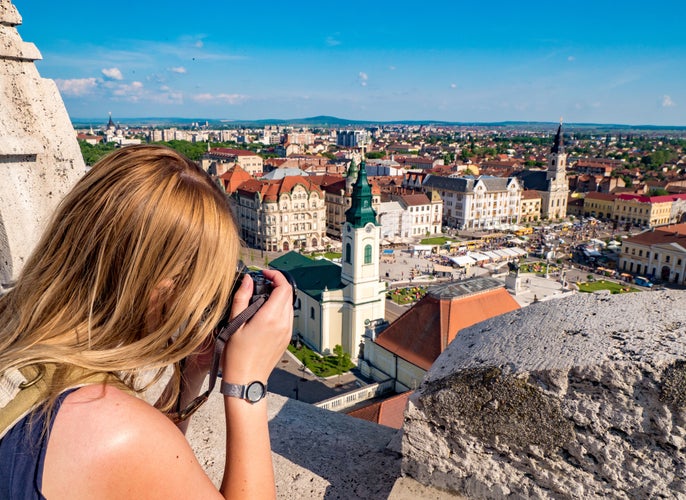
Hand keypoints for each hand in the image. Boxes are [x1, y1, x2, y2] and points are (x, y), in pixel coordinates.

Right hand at [221, 270, 293, 384]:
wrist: (246, 380)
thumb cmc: (236, 355)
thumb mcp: (234, 323)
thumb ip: (241, 298)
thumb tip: (248, 279)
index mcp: (271, 317)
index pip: (283, 287)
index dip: (276, 276)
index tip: (264, 274)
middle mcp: (283, 323)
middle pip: (288, 294)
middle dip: (276, 285)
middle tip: (260, 284)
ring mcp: (287, 332)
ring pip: (289, 305)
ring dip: (279, 297)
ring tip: (261, 298)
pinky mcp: (286, 339)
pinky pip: (288, 317)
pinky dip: (279, 309)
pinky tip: (264, 314)